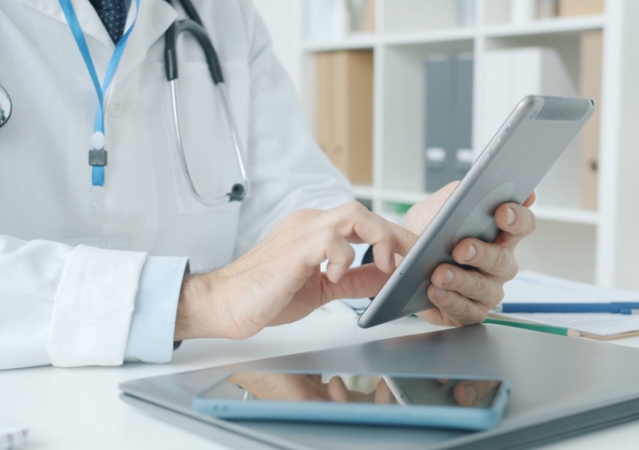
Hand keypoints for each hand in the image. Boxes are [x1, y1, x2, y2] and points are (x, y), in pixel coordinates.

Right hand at [174, 202, 416, 340]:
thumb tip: (385, 277)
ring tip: (387, 263)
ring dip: (379, 237)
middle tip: (413, 257)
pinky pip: (332, 239)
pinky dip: (345, 256)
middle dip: (395, 233)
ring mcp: (302, 232)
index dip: (392, 235)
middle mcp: (310, 224)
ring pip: (353, 214)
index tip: (413, 253)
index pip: (363, 222)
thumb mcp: (323, 287)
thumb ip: (353, 278)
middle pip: (363, 212)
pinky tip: (338, 276)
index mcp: (314, 230)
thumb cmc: (265, 294)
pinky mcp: (295, 248)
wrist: (225, 303)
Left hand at [404, 182, 535, 326]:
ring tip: (439, 273)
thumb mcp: (438, 207)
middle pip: (503, 260)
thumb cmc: (427, 233)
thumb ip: (457, 194)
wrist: (401, 260)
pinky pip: (468, 311)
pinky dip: (450, 301)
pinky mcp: (470, 311)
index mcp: (500, 234)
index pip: (523, 224)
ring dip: (461, 280)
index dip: (517, 218)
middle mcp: (500, 263)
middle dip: (482, 253)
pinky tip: (435, 291)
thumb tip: (477, 184)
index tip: (501, 212)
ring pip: (485, 289)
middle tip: (460, 248)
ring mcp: (488, 290)